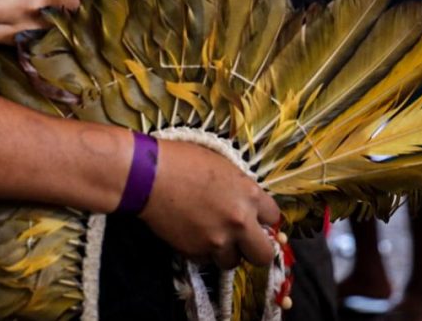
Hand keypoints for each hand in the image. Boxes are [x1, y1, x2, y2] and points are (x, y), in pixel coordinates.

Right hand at [141, 141, 280, 268]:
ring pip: (232, 262)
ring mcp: (217, 240)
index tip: (254, 220)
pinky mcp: (195, 251)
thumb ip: (239, 188)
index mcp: (249, 194)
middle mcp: (239, 221)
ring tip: (210, 236)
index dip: (263, 219)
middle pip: (263, 254)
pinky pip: (205, 260)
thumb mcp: (221, 165)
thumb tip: (245, 203)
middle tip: (241, 241)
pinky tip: (190, 234)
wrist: (147, 174)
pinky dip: (200, 252)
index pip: (274, 218)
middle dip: (254, 249)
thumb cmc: (181, 160)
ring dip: (225, 252)